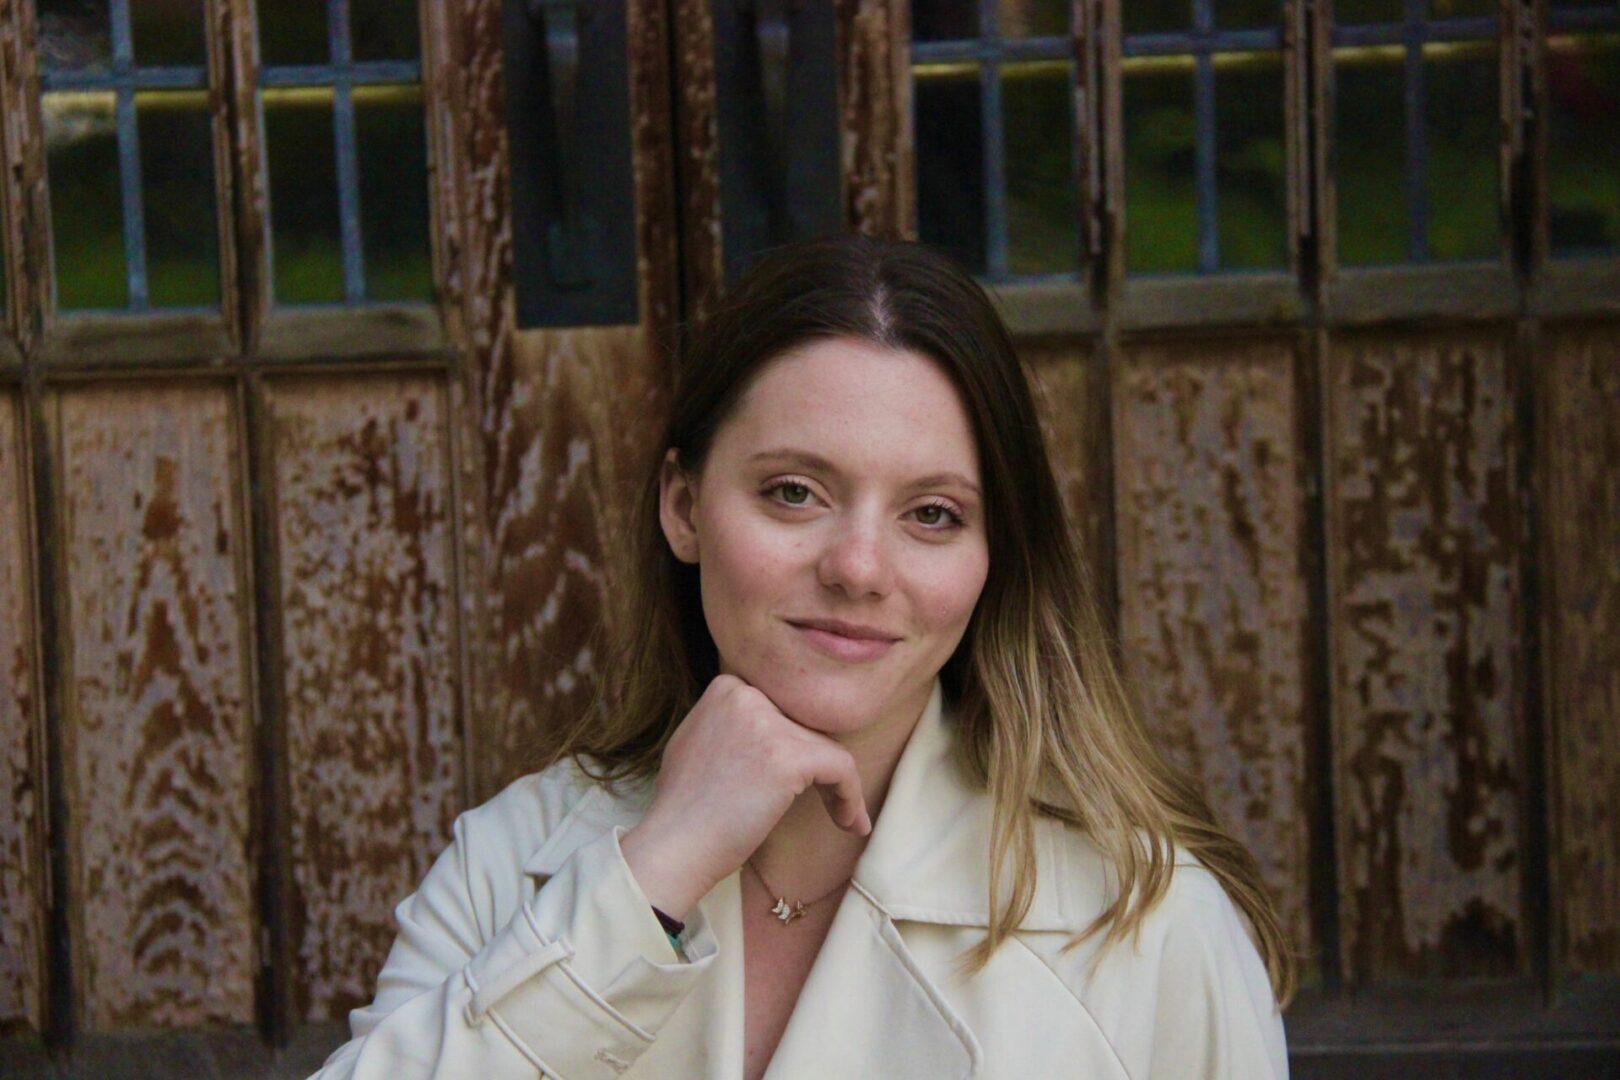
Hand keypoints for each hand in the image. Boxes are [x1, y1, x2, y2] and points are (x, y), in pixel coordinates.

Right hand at [618, 674, 870, 920]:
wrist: (676, 845)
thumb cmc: (685, 807)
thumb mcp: (699, 740)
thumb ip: (732, 723)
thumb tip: (773, 726)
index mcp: (726, 688)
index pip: (784, 708)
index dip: (797, 744)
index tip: (801, 778)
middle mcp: (747, 696)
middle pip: (806, 726)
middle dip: (817, 764)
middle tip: (826, 798)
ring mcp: (767, 724)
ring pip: (826, 748)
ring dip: (839, 786)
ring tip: (844, 817)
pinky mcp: (788, 757)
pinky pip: (842, 768)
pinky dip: (850, 796)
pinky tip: (852, 823)